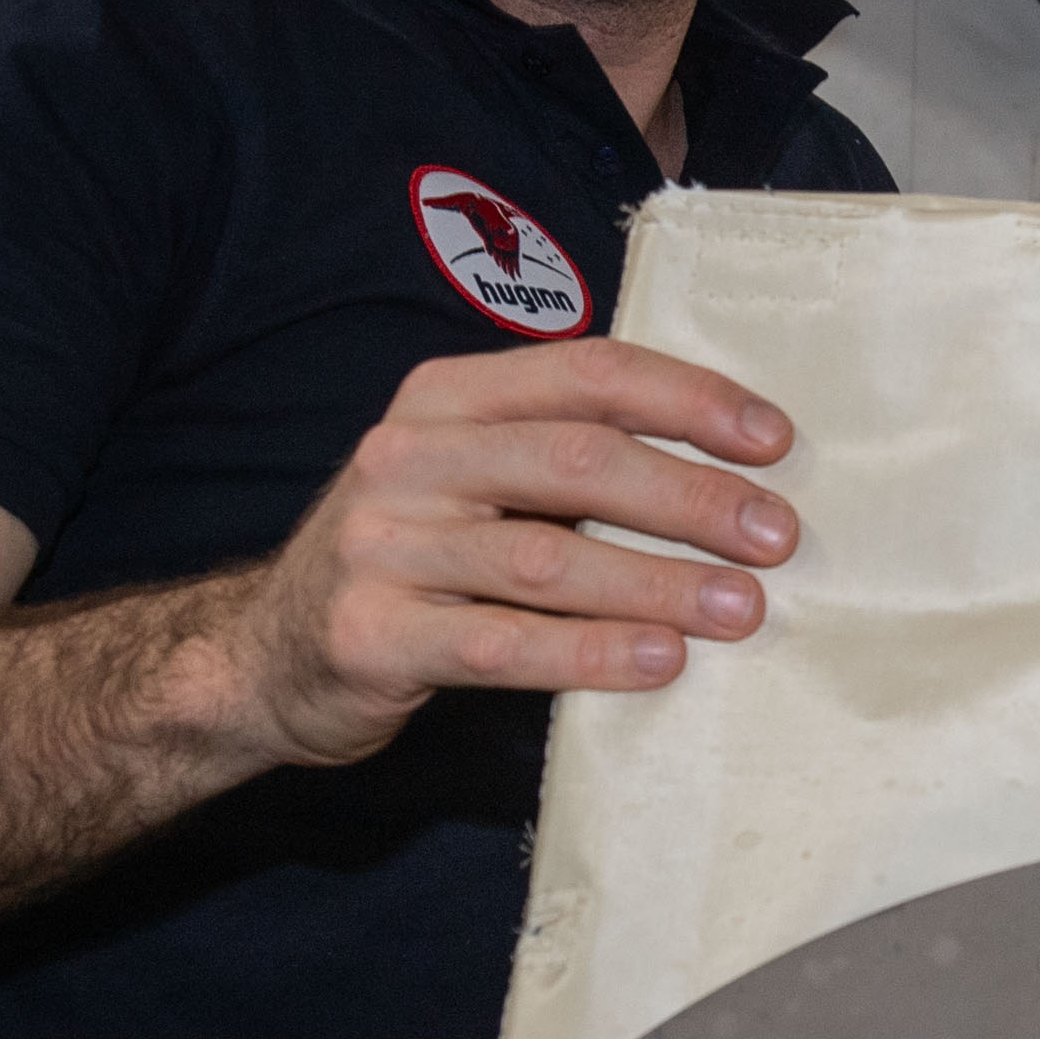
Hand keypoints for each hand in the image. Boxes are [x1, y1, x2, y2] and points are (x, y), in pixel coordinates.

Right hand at [225, 342, 798, 764]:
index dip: (689, 401)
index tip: (774, 442)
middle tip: (776, 537)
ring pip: (546, 558)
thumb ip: (559, 456)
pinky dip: (591, 652)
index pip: (586, 375)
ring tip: (742, 609)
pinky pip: (502, 644)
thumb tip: (725, 470)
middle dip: (690, 497)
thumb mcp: (465, 479)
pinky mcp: (372, 634)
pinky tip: (659, 662)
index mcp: (445, 399)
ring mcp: (383, 546)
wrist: (263, 654)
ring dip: (658, 583)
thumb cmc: (407, 562)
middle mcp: (408, 457)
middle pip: (575, 461)